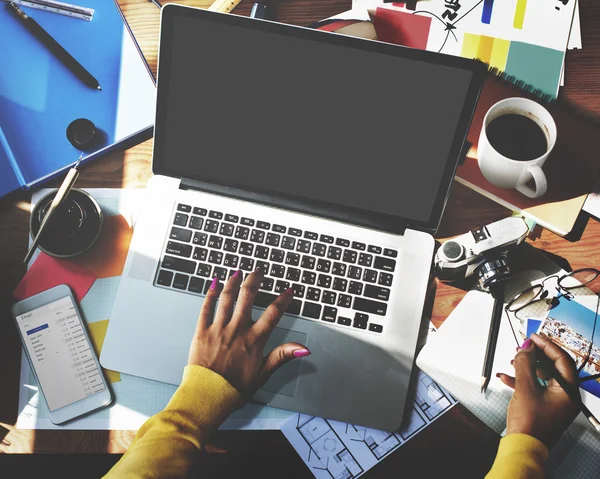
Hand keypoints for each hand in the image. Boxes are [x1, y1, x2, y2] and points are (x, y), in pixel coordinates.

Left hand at [188, 269, 309, 398]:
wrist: (207, 396)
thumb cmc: (234, 389)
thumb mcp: (263, 373)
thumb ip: (282, 356)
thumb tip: (303, 349)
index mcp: (254, 340)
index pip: (273, 313)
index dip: (283, 300)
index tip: (288, 291)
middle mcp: (237, 330)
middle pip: (248, 297)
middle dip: (255, 280)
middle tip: (258, 271)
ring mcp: (218, 329)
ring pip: (227, 298)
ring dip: (233, 282)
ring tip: (238, 272)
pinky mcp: (202, 332)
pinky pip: (206, 308)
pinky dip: (210, 294)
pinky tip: (214, 284)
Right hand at [497, 333, 578, 447]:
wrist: (522, 447)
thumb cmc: (530, 424)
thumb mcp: (525, 388)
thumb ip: (525, 364)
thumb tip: (526, 348)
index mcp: (568, 391)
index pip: (562, 360)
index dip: (547, 345)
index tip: (533, 337)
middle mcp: (565, 396)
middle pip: (552, 367)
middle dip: (535, 355)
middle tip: (522, 347)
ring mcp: (555, 403)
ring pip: (543, 376)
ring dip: (527, 367)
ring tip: (513, 361)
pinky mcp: (543, 407)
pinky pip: (535, 387)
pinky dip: (522, 380)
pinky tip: (507, 377)